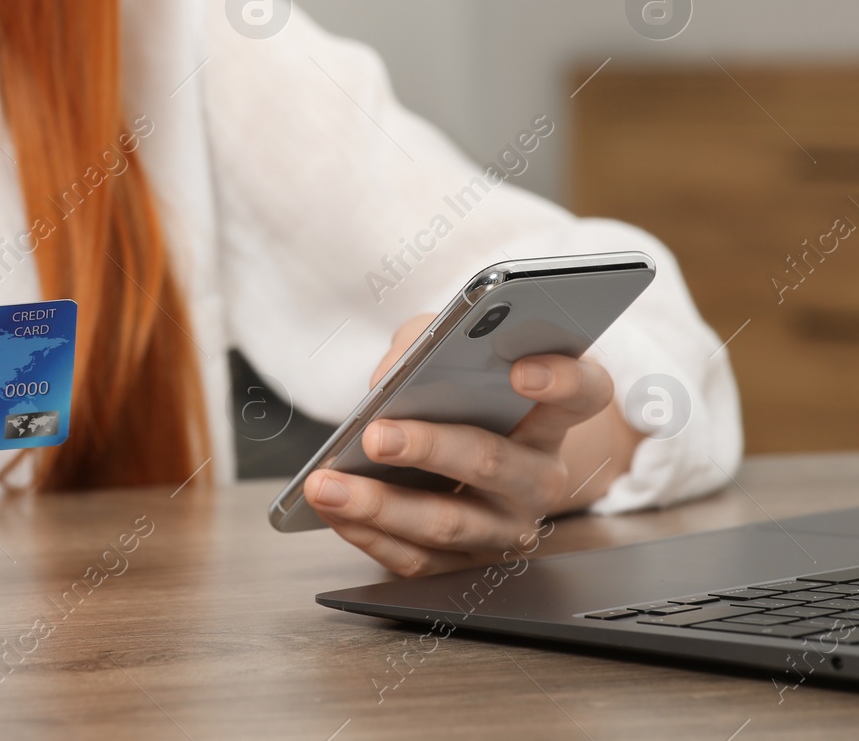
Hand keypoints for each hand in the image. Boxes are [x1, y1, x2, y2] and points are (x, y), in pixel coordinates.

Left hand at [304, 314, 633, 576]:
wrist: (461, 454)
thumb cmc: (457, 389)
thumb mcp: (442, 348)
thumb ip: (423, 347)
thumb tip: (387, 381)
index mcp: (551, 414)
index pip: (583, 393)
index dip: (560, 381)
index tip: (521, 370)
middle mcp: (541, 474)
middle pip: (496, 464)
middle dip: (430, 448)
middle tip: (376, 435)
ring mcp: (508, 524)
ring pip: (451, 523)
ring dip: (381, 505)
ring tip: (326, 485)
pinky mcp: (468, 562)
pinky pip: (420, 561)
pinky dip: (369, 536)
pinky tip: (333, 511)